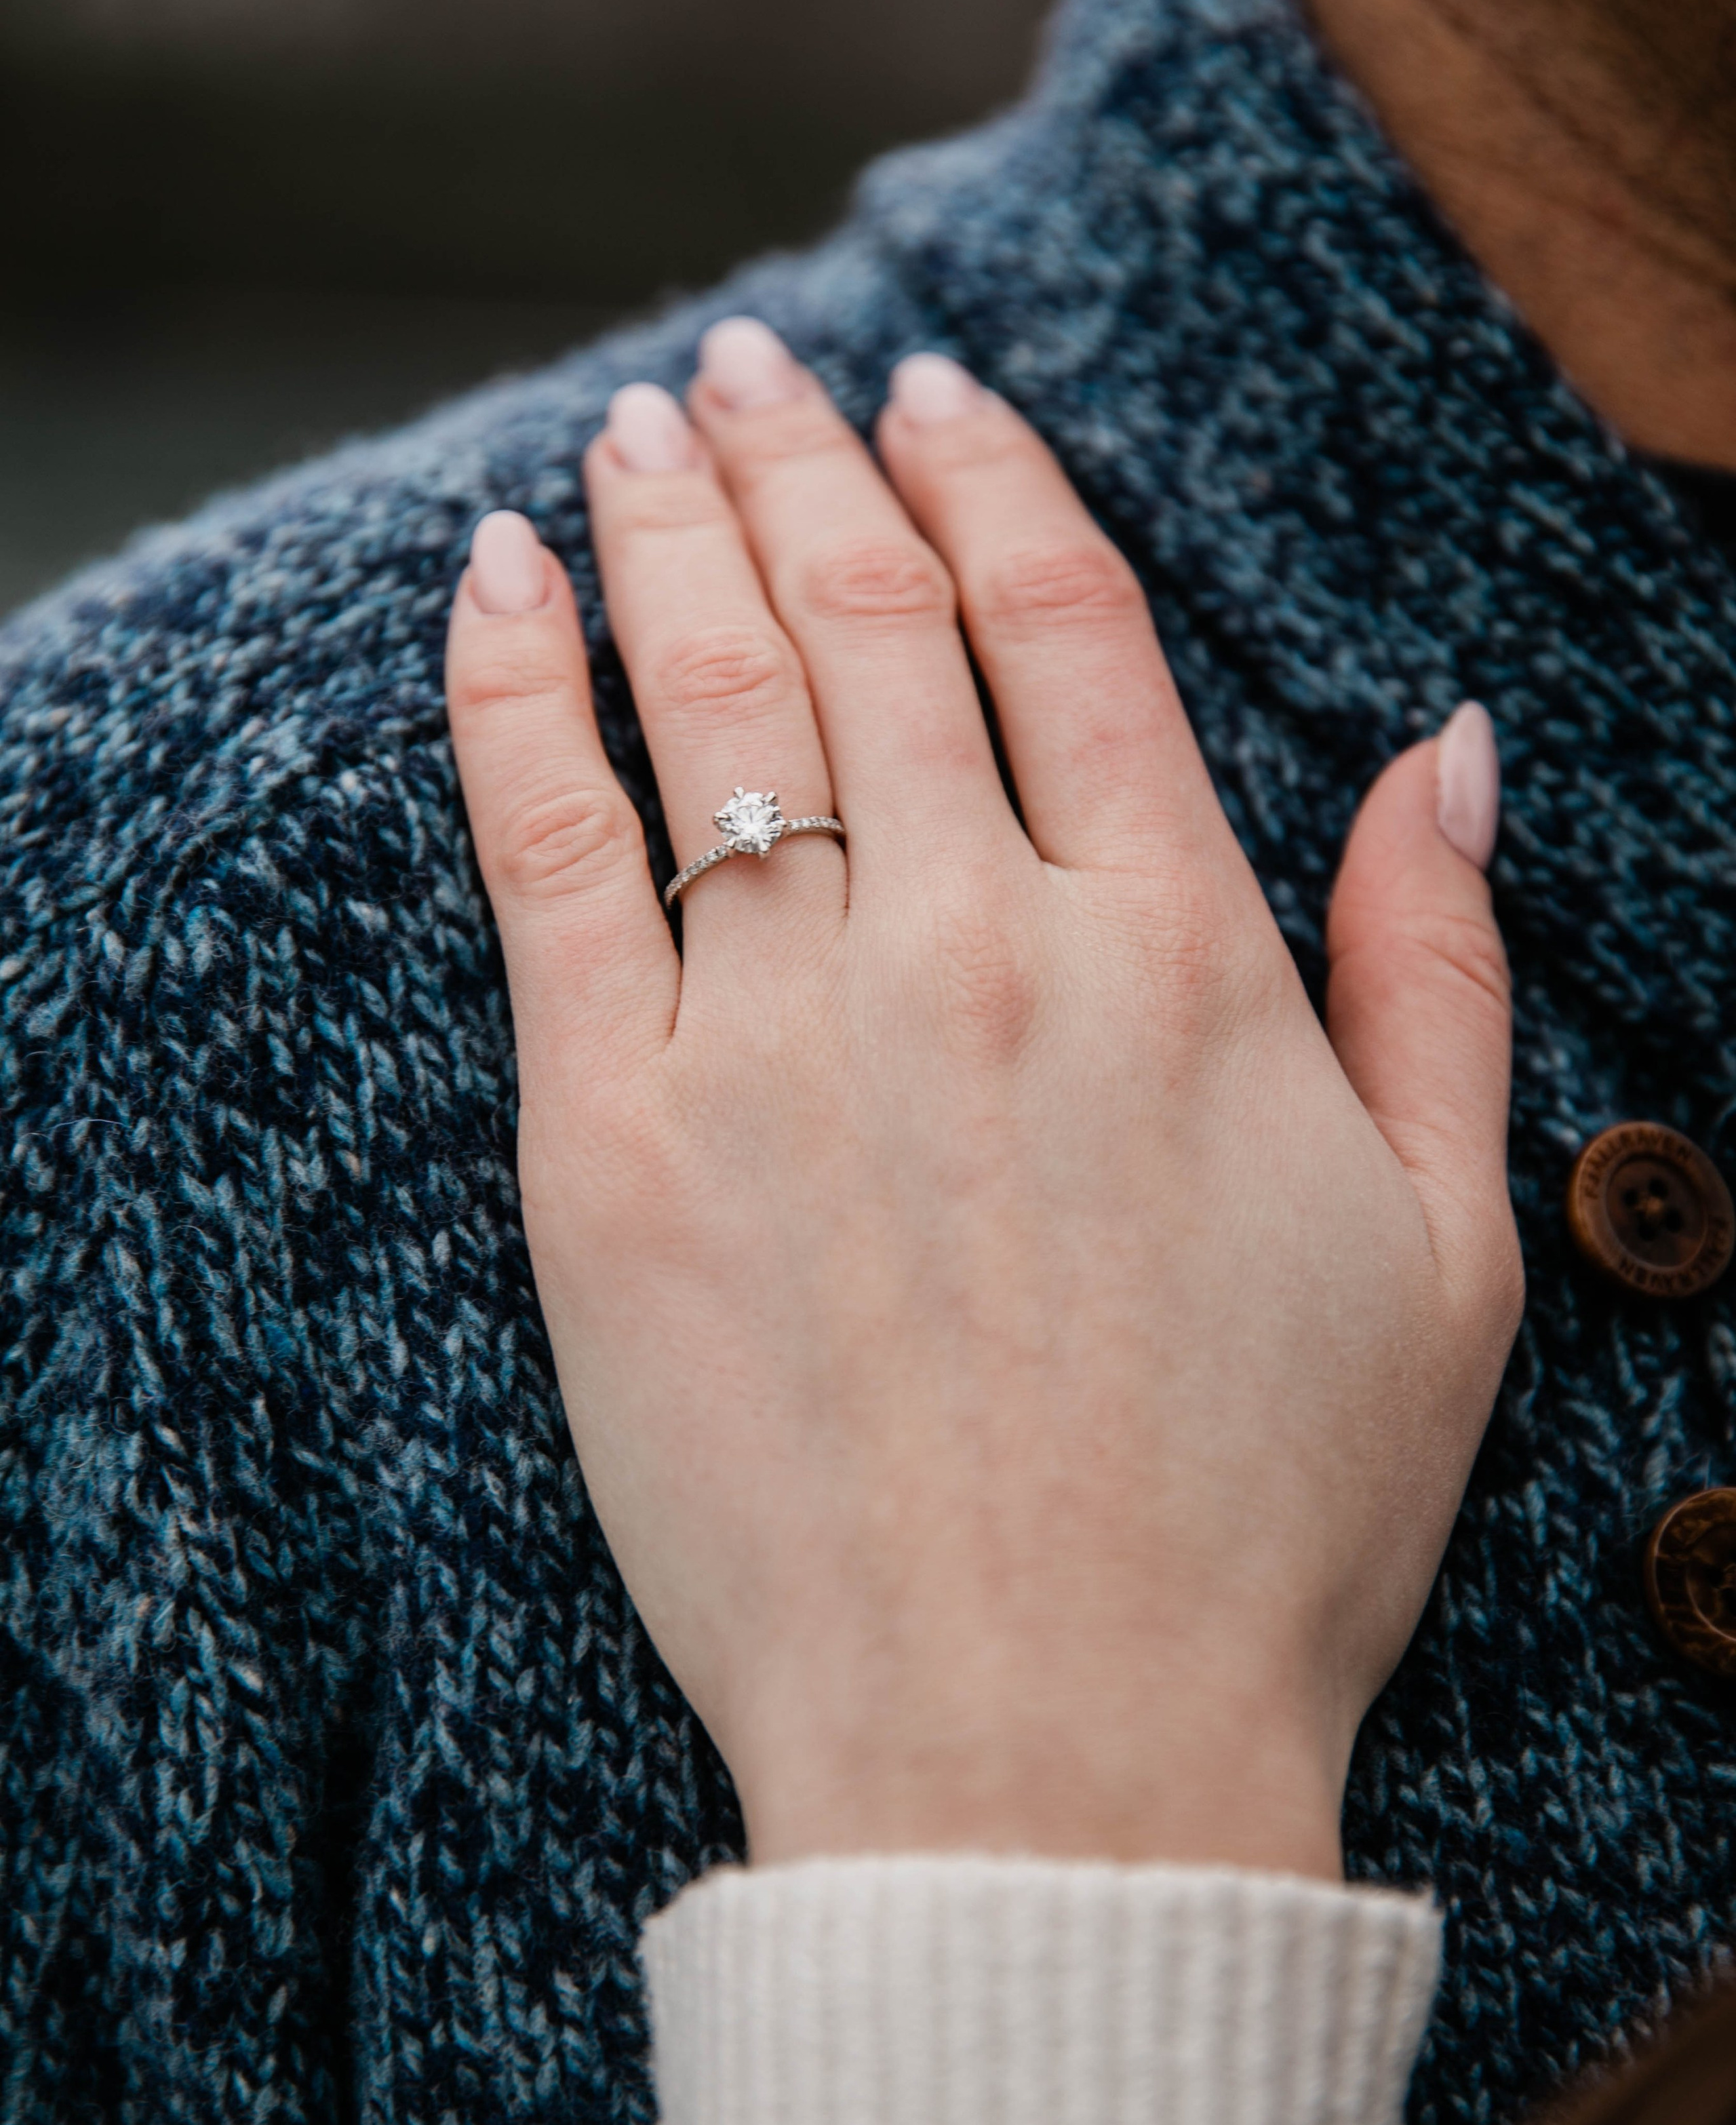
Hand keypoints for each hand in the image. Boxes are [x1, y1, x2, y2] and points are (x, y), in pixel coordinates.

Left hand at [445, 320, 1519, 1880]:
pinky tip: (499, 579)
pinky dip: (516, 691)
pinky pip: (548, 847)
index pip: (1065, 621)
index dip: (993, 476)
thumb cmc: (1261, 1526)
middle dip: (809, 461)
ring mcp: (785, 1039)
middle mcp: (977, 953)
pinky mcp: (614, 1141)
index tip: (940, 397)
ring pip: (718, 694)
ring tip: (645, 428)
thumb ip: (1439, 975)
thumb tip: (1448, 753)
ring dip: (673, 529)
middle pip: (874, 619)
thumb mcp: (1444, 1250)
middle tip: (757, 373)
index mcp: (1178, 958)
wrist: (1043, 1751)